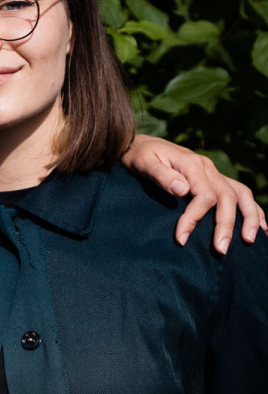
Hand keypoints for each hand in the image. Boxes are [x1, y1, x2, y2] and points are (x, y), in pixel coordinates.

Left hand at [122, 134, 265, 253]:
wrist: (138, 143)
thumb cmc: (138, 155)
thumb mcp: (142, 163)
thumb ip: (160, 175)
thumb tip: (182, 189)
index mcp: (192, 164)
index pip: (204, 196)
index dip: (195, 218)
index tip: (181, 238)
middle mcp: (207, 167)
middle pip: (227, 197)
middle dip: (226, 225)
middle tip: (221, 250)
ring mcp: (213, 172)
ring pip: (241, 194)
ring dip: (248, 217)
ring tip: (249, 241)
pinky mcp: (213, 178)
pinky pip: (240, 192)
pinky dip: (253, 209)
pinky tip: (260, 227)